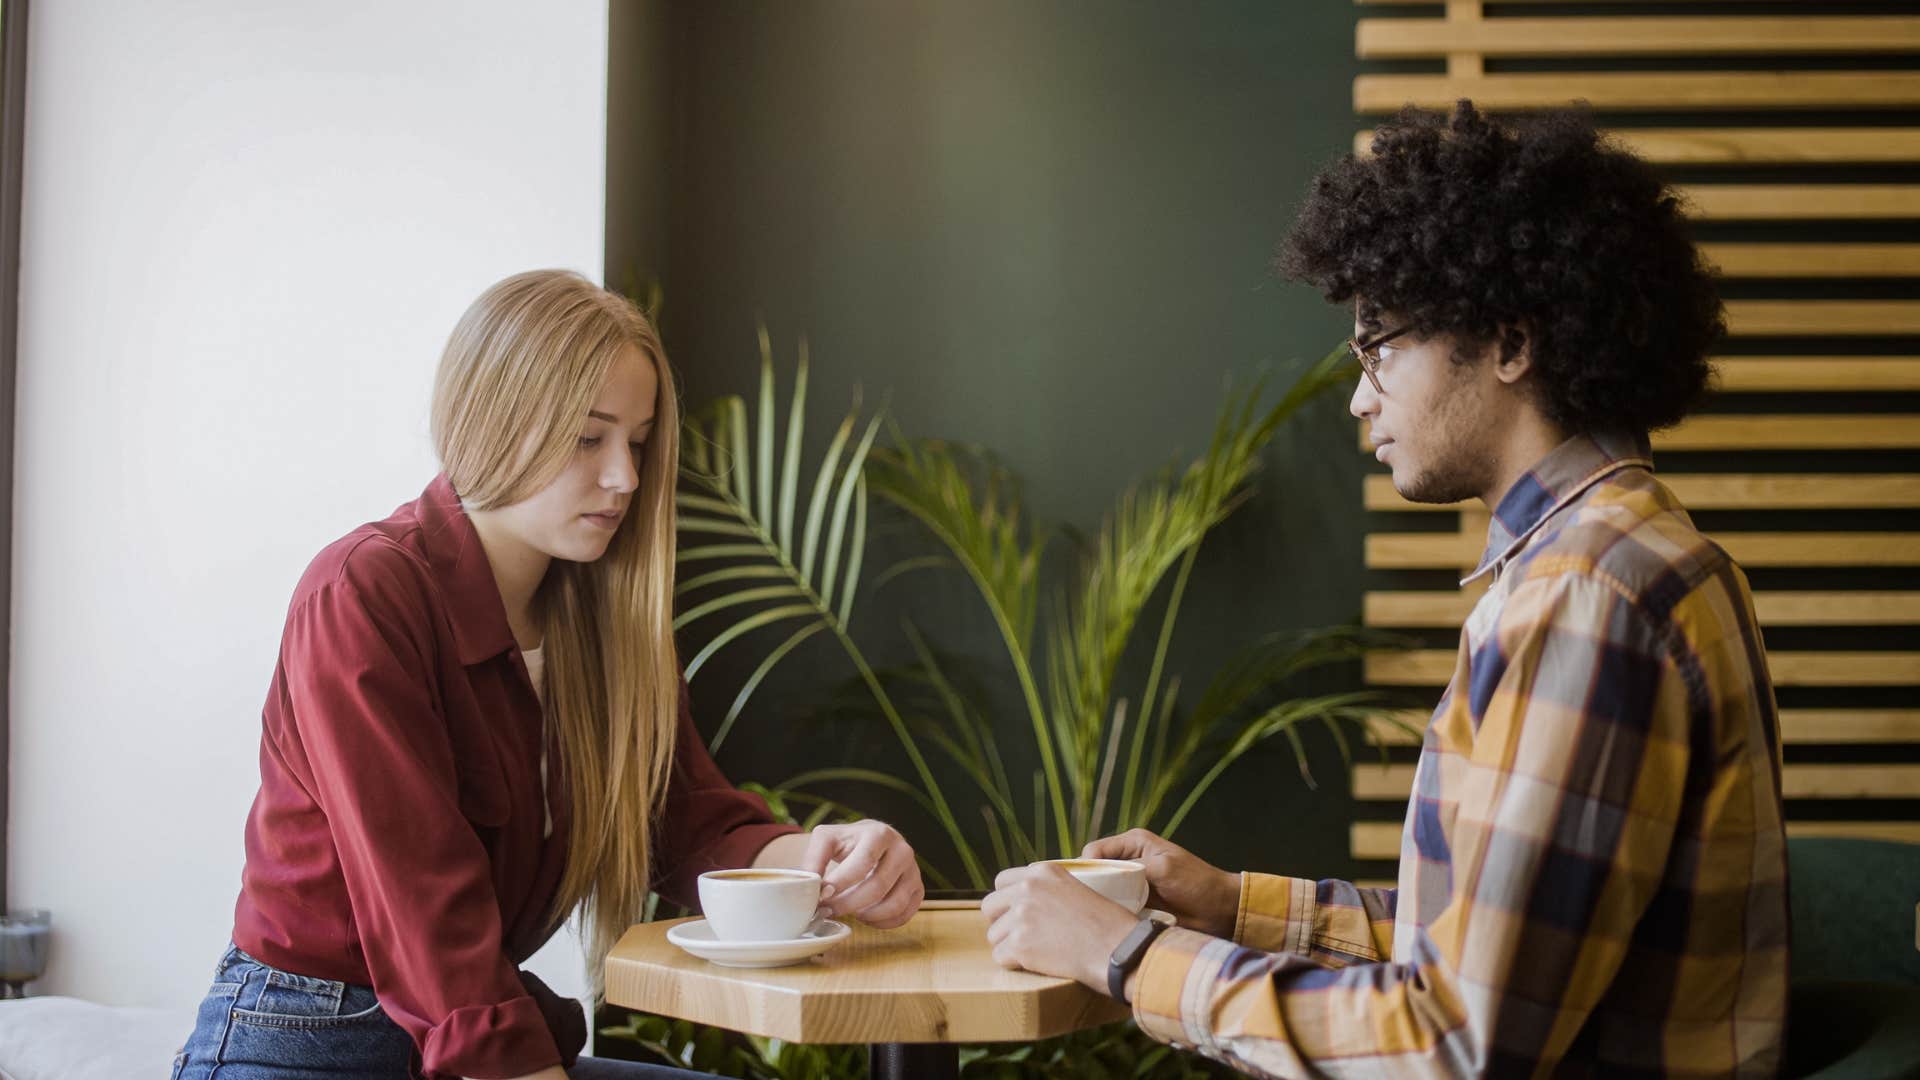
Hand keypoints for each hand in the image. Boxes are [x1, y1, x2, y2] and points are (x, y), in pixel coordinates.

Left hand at [799, 820, 922, 928]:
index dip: (840, 883)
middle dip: (849, 904)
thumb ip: (814, 859)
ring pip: (894, 904)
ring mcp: (914, 870)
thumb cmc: (848, 842)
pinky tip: (867, 917)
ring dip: (868, 915)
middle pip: (877, 886)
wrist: (874, 840)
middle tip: (829, 910)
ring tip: (851, 912)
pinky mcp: (918, 888)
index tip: (822, 896)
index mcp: (879, 834)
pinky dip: (883, 922)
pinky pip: (904, 914)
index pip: (862, 863)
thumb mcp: (827, 840)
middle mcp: (902, 850)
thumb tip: (810, 885)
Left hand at [981, 863, 1138, 990]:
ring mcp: (1021, 916)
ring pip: (994, 936)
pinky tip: (1035, 964)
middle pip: (989, 907)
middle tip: (1020, 936)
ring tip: (1035, 953)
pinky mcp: (1019, 944)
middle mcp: (1027, 889)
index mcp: (1042, 872)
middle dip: (1001, 923)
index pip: (1001, 881)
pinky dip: (1014, 965)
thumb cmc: (1108, 924)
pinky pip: (1000, 957)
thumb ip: (1049, 890)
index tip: (1016, 913)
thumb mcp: (1077, 888)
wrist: (1118, 948)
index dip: (1007, 900)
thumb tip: (1026, 903)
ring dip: (1009, 947)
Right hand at [1083, 829, 1240, 937]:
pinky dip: (1111, 914)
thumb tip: (1101, 877)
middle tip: (1086, 905)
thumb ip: (1131, 869)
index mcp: (1133, 843)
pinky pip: (1114, 908)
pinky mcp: (1136, 905)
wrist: (1220, 911)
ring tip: (1097, 916)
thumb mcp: (1163, 868)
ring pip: (1102, 892)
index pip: (1094, 851)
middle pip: (1094, 872)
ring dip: (1101, 903)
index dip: (1086, 867)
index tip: (1084, 887)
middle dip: (1090, 886)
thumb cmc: (1197, 882)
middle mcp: (1128, 861)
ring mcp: (1131, 885)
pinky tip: (1109, 924)